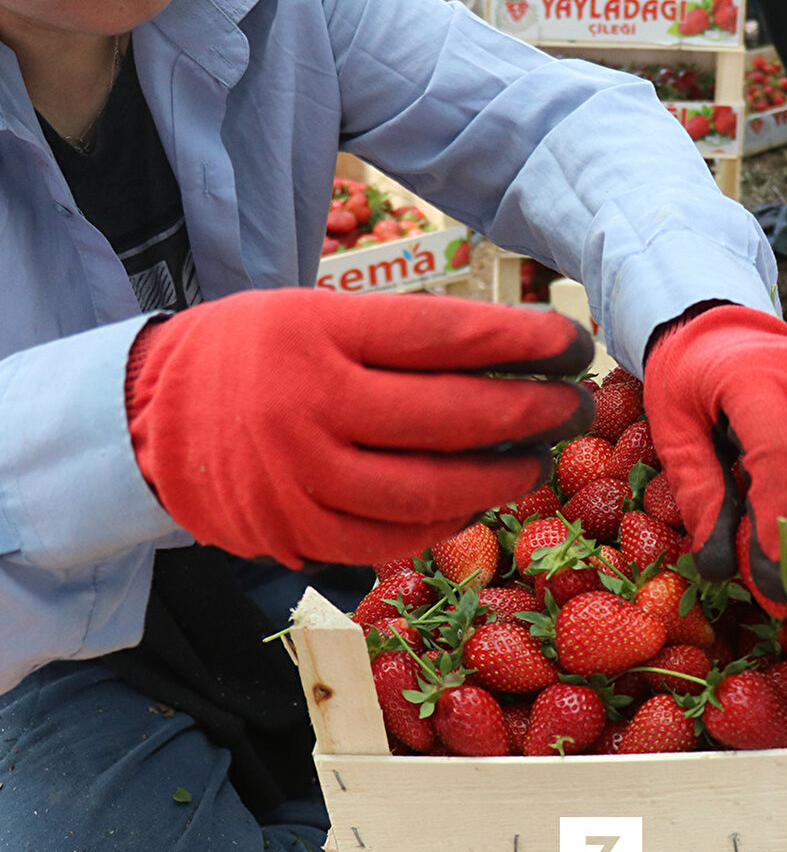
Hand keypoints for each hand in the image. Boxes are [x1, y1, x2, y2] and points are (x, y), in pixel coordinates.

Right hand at [126, 289, 592, 567]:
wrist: (147, 414)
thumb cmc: (251, 350)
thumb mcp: (313, 312)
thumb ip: (397, 335)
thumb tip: (507, 357)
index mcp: (319, 330)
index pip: (445, 334)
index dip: (522, 341)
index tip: (571, 341)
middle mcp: (310, 403)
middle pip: (450, 415)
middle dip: (530, 412)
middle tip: (574, 405)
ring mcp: (302, 476)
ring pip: (428, 490)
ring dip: (500, 478)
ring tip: (538, 461)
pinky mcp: (296, 532)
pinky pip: (391, 539)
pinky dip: (444, 525)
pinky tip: (476, 504)